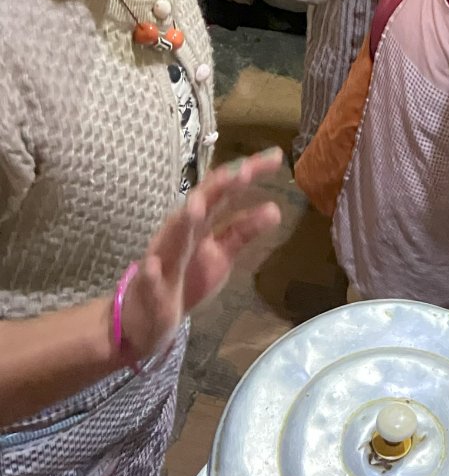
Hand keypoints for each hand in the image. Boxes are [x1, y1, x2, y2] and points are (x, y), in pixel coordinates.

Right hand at [120, 150, 282, 363]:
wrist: (145, 318)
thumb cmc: (185, 278)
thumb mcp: (221, 254)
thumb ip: (243, 232)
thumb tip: (275, 209)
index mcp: (198, 222)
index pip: (223, 191)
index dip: (246, 173)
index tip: (276, 157)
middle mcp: (179, 233)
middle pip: (200, 204)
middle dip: (218, 187)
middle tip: (243, 171)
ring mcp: (162, 260)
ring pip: (173, 237)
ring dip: (184, 221)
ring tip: (197, 206)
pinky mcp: (149, 291)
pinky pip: (149, 280)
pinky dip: (151, 272)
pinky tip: (153, 264)